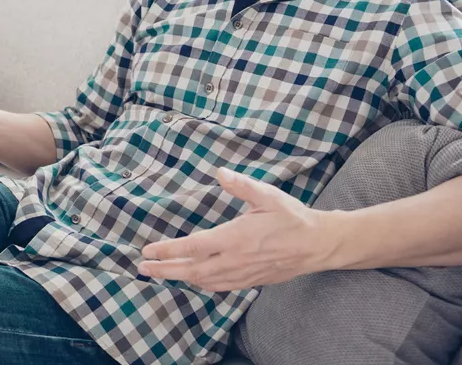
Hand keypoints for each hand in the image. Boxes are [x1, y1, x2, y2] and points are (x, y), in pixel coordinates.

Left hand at [137, 167, 340, 291]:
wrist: (318, 245)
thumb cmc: (292, 217)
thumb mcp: (268, 196)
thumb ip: (242, 186)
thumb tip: (221, 173)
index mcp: (236, 237)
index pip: (193, 247)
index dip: (167, 250)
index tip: (148, 250)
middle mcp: (235, 260)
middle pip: (191, 270)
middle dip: (164, 270)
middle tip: (143, 268)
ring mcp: (243, 274)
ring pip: (204, 281)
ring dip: (180, 278)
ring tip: (161, 273)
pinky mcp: (250, 281)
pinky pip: (219, 287)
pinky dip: (201, 284)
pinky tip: (193, 279)